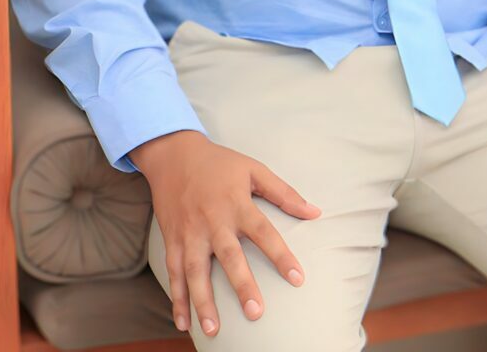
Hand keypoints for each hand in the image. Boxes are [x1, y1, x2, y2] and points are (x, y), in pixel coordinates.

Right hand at [130, 130, 320, 337]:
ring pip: (195, 271)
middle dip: (241, 285)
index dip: (281, 256)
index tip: (298, 279)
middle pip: (228, 257)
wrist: (173, 155)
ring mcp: (189, 233)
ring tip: (212, 331)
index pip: (264, 232)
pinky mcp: (172, 240)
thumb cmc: (219, 164)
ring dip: (202, 302)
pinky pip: (173, 273)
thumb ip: (284, 193)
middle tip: (255, 313)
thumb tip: (315, 212)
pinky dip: (177, 298)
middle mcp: (213, 221)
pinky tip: (182, 322)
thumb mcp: (254, 169)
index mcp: (236, 204)